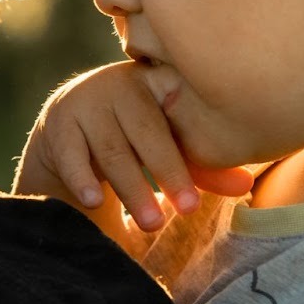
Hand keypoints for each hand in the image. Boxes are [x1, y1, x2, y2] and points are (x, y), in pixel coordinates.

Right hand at [16, 63, 251, 238]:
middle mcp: (119, 84)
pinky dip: (83, 178)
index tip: (214, 164)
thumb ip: (203, 166)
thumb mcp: (168, 147)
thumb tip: (245, 184)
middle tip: (188, 210)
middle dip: (169, 170)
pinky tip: (95, 202)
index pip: (180, 105)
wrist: (66, 129)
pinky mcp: (57, 125)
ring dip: (133, 188)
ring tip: (152, 223)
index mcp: (155, 80)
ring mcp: (85, 102)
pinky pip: (72, 155)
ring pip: (112, 148)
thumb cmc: (133, 138)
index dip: (197, 136)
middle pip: (148, 128)